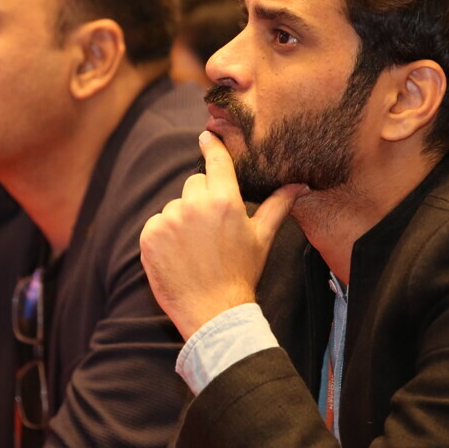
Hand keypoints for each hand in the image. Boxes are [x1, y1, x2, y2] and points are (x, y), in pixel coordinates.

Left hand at [140, 132, 304, 339]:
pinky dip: (163, 236)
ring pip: (174, 206)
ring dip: (182, 220)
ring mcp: (169, 220)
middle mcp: (194, 205)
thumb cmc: (241, 274)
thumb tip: (299, 184)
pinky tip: (178, 255)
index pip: (216, 161)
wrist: (213, 312)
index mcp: (224, 200)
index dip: (212, 146)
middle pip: (194, 184)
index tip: (207, 136)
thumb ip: (277, 205)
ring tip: (195, 248)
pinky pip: (156, 224)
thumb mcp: (262, 237)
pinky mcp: (149, 236)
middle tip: (211, 229)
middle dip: (201, 199)